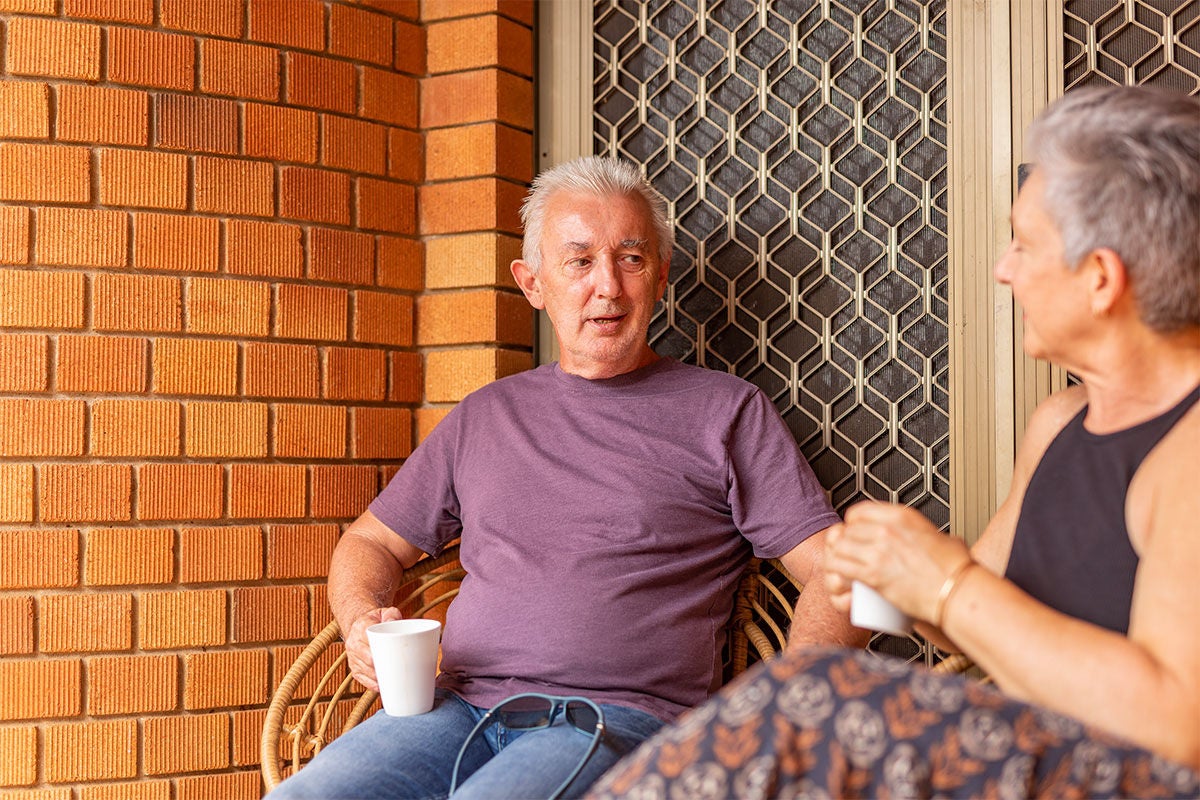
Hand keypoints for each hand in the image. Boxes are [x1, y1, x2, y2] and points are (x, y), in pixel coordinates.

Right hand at [343, 606, 402, 690]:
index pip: (366, 640)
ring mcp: (352, 657)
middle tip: (395, 672)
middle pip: (365, 658)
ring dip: (376, 678)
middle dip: (378, 667)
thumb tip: (393, 621)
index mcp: (360, 627)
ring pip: (363, 670)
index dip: (376, 651)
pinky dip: (371, 684)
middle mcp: (353, 643)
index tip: (388, 657)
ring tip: (391, 681)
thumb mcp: (385, 612)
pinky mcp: (353, 667)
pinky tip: (381, 687)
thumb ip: (392, 614)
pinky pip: (361, 678)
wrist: (362, 625)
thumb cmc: (378, 620)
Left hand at [823, 501, 971, 623]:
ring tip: (841, 569)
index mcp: (902, 516)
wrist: (956, 592)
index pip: (859, 511)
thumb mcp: (942, 538)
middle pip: (847, 530)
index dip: (851, 524)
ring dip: (835, 558)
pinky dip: (835, 575)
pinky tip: (839, 581)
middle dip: (842, 544)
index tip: (854, 534)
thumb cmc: (955, 570)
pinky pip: (840, 568)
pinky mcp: (873, 574)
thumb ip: (933, 536)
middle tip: (848, 557)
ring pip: (838, 547)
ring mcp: (878, 551)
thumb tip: (938, 541)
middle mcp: (886, 529)